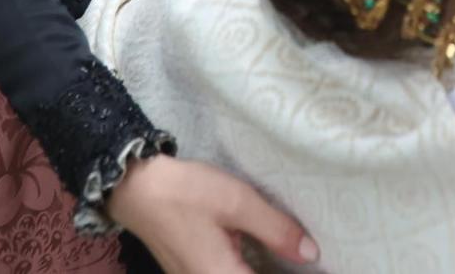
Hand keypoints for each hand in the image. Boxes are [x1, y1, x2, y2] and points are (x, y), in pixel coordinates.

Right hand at [108, 155, 316, 273]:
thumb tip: (311, 254)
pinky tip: (265, 257)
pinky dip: (247, 268)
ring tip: (291, 255)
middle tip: (304, 254)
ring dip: (265, 269)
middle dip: (278, 269)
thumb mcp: (237, 202)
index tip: (317, 267)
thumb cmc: (186, 193)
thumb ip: (276, 230)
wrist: (137, 189)